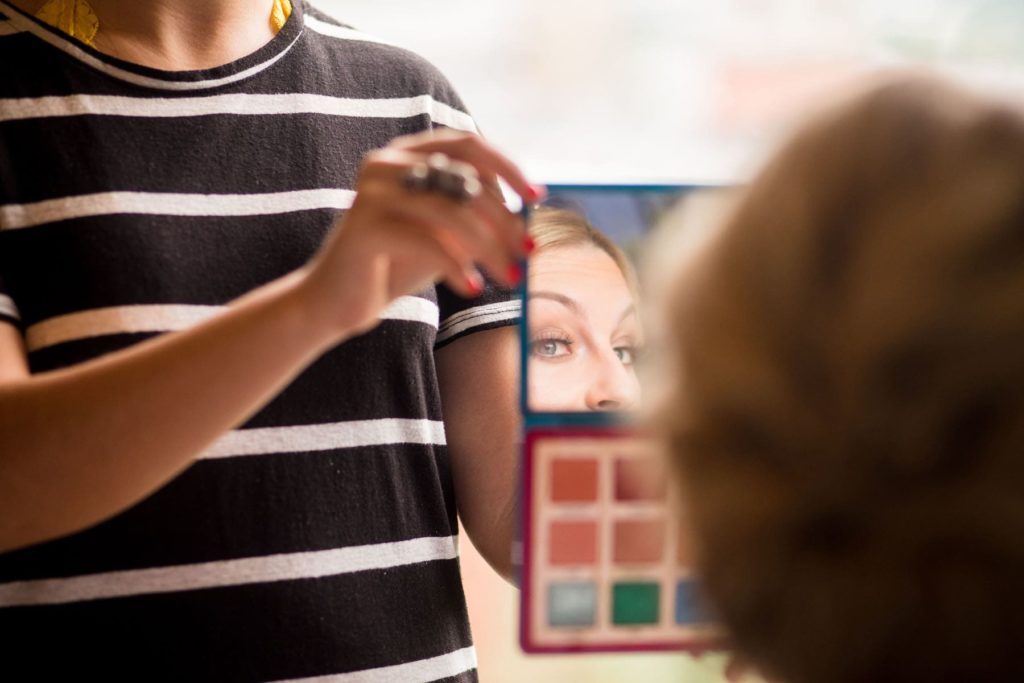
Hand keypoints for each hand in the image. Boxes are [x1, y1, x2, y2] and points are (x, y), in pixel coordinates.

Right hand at [300, 130, 539, 339]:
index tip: (537, 199)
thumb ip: (476, 219)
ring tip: (508, 277)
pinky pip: (427, 241)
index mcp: (407, 155)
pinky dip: (456, 266)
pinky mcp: (364, 227)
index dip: (508, 168)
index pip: (468, 144)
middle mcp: (386, 163)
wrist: (336, 303)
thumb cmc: (394, 266)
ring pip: (451, 211)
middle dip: (505, 220)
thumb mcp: (444, 237)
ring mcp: (371, 192)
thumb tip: (526, 219)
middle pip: (465, 181)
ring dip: (490, 248)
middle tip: (527, 253)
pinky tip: (471, 288)